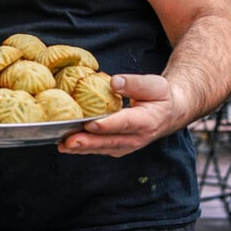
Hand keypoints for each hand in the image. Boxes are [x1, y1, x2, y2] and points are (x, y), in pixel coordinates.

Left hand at [57, 74, 176, 157]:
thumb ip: (134, 83)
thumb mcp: (154, 85)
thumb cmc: (160, 96)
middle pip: (109, 141)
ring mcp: (127, 145)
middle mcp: (136, 138)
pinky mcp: (118, 147)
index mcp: (146, 121)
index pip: (124, 123)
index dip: (107, 125)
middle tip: (68, 141)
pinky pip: (100, 149)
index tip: (90, 124)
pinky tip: (67, 145)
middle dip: (88, 142)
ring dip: (82, 148)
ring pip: (102, 148)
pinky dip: (84, 148)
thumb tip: (114, 82)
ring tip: (62, 145)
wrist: (168, 114)